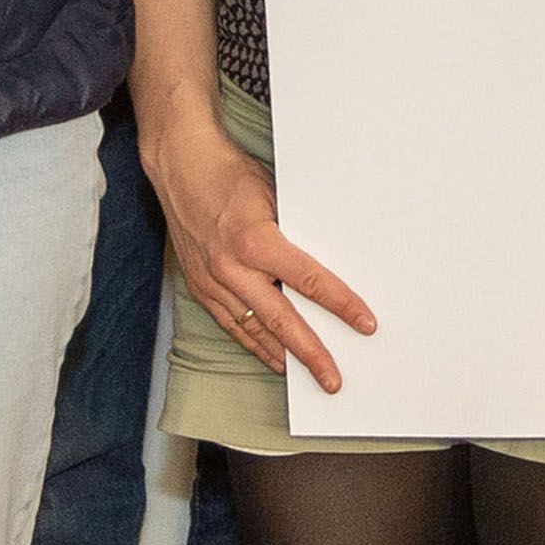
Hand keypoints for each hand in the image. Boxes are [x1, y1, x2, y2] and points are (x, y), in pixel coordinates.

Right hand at [150, 116, 374, 394]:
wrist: (180, 166)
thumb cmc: (229, 174)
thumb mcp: (274, 195)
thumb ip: (295, 232)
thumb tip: (325, 260)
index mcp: (256, 240)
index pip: (310, 282)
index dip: (341, 305)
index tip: (364, 323)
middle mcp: (232, 267)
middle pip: (282, 321)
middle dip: (311, 353)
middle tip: (333, 378)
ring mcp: (213, 280)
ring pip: (253, 330)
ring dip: (282, 355)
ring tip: (306, 375)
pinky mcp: (199, 285)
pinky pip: (230, 323)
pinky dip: (252, 343)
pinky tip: (270, 354)